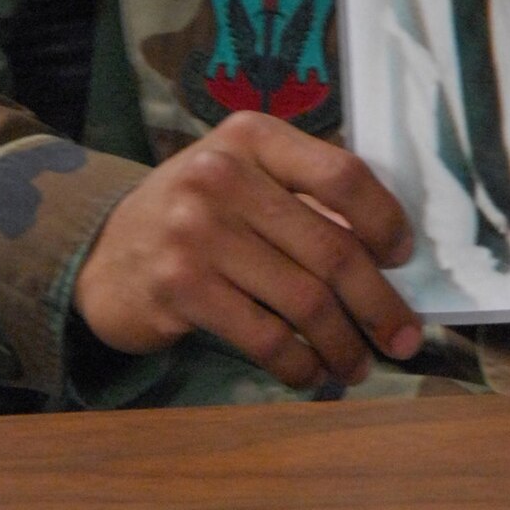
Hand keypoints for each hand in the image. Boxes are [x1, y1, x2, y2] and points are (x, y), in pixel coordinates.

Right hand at [73, 110, 421, 389]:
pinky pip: (264, 336)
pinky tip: (310, 373)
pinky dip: (299, 363)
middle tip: (404, 337)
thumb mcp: (244, 178)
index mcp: (253, 136)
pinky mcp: (180, 287)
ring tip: (358, 364)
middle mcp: (223, 175)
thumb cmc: (197, 213)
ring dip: (343, 343)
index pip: (342, 173)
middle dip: (379, 302)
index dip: (384, 219)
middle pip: (330, 247)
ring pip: (304, 300)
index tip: (402, 257)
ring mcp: (197, 231)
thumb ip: (303, 197)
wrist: (105, 251)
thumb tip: (387, 253)